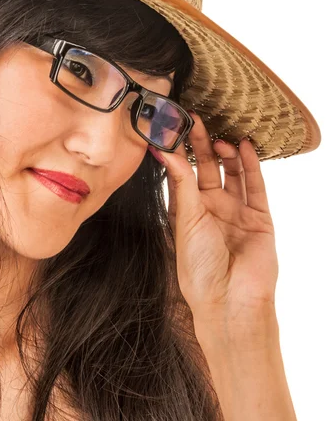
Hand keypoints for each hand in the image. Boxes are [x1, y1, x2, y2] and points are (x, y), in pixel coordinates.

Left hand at [148, 111, 278, 328]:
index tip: (172, 128)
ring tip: (220, 136)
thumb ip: (180, 183)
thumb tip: (162, 150)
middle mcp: (211, 209)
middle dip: (201, 145)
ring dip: (226, 153)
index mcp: (187, 212)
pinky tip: (245, 147)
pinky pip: (255, 186)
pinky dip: (251, 165)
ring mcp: (236, 212)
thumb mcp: (185, 219)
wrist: (230, 300)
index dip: (178, 152)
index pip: (182, 174)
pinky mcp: (259, 217)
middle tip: (196, 120)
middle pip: (206, 169)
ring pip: (232, 173)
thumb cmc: (199, 267)